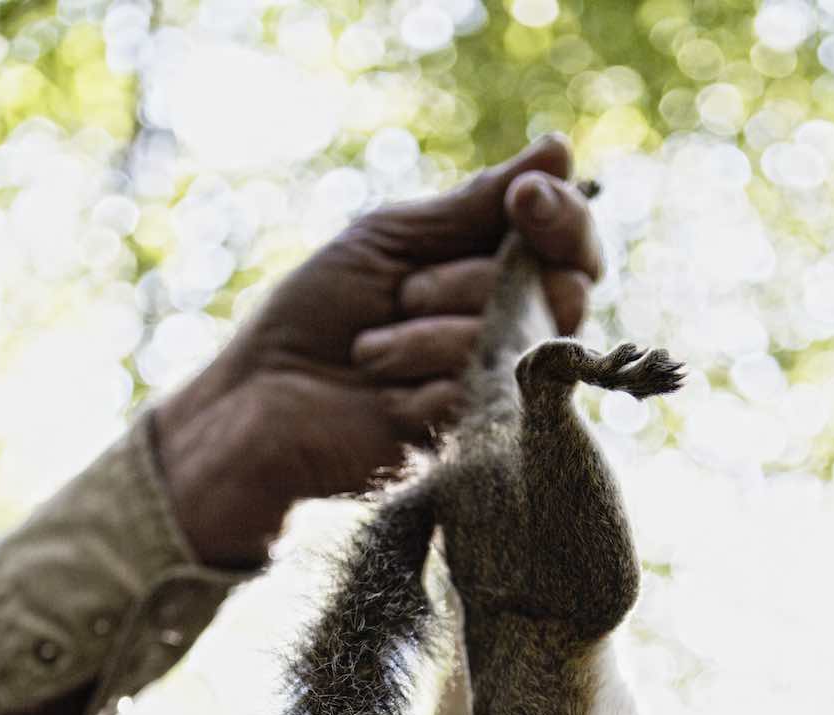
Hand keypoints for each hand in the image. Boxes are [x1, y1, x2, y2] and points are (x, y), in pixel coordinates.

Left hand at [153, 135, 601, 567]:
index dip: (563, 217)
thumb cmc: (317, 316)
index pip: (571, 241)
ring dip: (425, 336)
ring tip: (370, 354)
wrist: (263, 400)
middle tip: (403, 295)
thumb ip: (474, 205)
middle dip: (469, 281)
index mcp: (494, 273)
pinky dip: (417, 385)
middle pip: (561, 289)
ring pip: (515, 341)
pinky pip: (480, 393)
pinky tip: (380, 400)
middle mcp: (512, 331)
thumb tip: (558, 151)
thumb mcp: (392, 240)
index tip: (523, 198)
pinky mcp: (476, 444)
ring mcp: (499, 390)